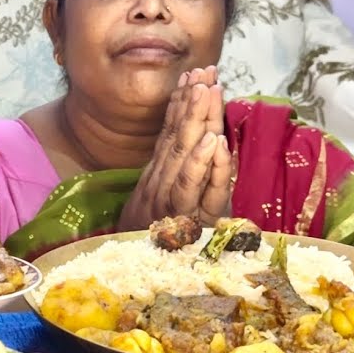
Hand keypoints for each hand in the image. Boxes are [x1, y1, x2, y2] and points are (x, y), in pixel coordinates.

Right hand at [118, 67, 232, 229]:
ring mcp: (170, 203)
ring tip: (209, 92)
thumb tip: (190, 148)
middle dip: (191, 103)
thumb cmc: (154, 245)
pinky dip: (205, 166)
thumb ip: (173, 179)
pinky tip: (215, 142)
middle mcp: (159, 186)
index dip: (180, 105)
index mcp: (157, 180)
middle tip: (204, 71)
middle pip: (176, 139)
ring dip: (197, 122)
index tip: (192, 75)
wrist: (138, 281)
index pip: (169, 135)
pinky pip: (193, 191)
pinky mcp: (184, 223)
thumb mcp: (160, 208)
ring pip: (184, 157)